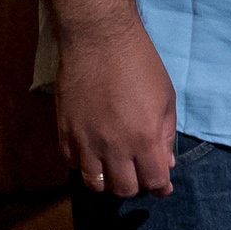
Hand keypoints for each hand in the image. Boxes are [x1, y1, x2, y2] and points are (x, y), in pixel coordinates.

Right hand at [55, 20, 179, 197]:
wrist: (99, 40)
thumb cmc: (140, 65)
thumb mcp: (165, 99)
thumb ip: (166, 135)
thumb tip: (165, 163)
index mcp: (144, 138)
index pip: (154, 182)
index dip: (160, 187)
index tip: (161, 185)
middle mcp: (113, 146)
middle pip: (123, 189)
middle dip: (135, 185)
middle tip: (138, 172)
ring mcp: (85, 141)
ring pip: (94, 183)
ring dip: (107, 180)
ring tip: (114, 167)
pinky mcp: (64, 132)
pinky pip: (72, 164)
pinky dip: (84, 165)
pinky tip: (93, 153)